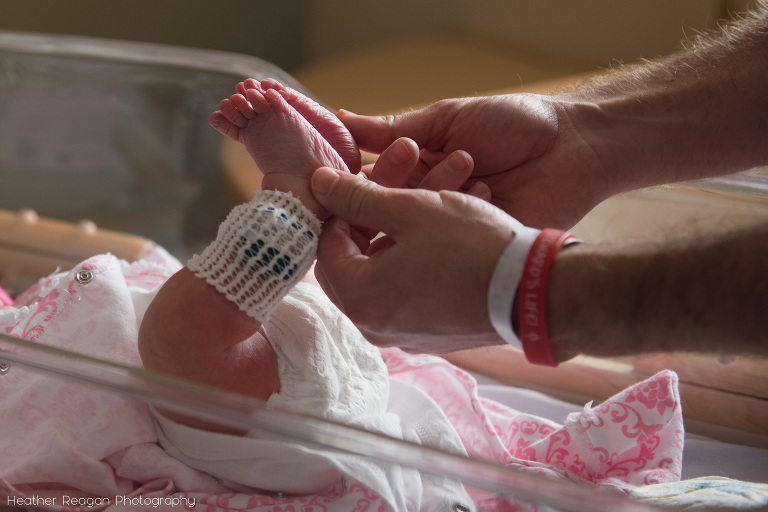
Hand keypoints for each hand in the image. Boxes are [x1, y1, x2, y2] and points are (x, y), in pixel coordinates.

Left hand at [310, 166, 516, 353]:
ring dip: (401, 234)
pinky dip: (419, 260)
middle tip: (396, 188)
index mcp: (360, 298)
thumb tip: (318, 183)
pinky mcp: (432, 336)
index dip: (342, 208)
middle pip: (354, 262)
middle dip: (372, 218)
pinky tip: (447, 233)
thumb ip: (357, 196)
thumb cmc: (474, 248)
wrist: (538, 292)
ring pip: (385, 274)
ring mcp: (405, 335)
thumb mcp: (411, 209)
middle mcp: (375, 326)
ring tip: (432, 199)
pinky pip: (409, 292)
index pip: (327, 246)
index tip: (365, 183)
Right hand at [339, 93, 609, 228]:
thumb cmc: (514, 125)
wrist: (574, 149)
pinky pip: (448, 242)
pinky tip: (478, 198)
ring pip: (416, 226)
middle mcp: (429, 198)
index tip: (346, 173)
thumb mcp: (448, 118)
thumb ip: (393, 127)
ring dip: (432, 197)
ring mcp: (450, 226)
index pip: (373, 179)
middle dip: (395, 186)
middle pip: (389, 207)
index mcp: (418, 166)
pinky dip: (457, 218)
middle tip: (409, 166)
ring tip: (464, 165)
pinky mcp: (472, 247)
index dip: (360, 178)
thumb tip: (340, 119)